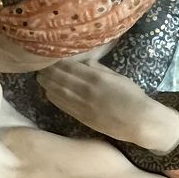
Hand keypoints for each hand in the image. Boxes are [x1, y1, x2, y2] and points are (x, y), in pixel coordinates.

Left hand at [39, 61, 178, 151]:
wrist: (139, 121)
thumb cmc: (132, 96)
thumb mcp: (117, 77)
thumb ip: (99, 69)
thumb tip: (84, 63)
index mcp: (95, 77)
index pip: (69, 67)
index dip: (57, 62)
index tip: (49, 56)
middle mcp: (86, 90)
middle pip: (61, 79)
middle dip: (48, 72)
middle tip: (39, 67)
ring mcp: (83, 105)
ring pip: (59, 92)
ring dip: (48, 84)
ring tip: (40, 78)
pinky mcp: (83, 117)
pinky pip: (64, 106)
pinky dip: (54, 98)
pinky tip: (48, 93)